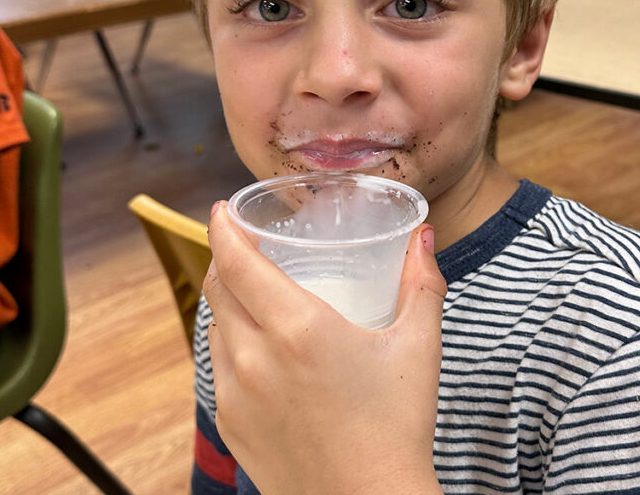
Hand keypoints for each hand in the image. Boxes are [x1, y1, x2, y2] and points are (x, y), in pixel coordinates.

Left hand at [204, 202, 446, 494]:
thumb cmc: (397, 429)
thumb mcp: (418, 347)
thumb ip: (421, 283)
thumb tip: (423, 237)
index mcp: (298, 329)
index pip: (236, 262)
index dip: (223, 228)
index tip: (222, 210)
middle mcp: (256, 358)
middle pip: (218, 289)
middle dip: (224, 259)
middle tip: (244, 245)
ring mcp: (236, 395)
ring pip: (215, 329)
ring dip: (227, 302)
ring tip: (253, 295)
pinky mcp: (231, 426)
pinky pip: (218, 368)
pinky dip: (230, 345)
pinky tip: (257, 348)